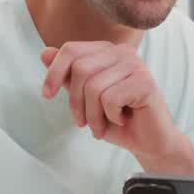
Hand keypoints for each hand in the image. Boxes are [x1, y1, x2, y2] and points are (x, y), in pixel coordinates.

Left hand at [41, 43, 193, 172]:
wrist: (148, 143)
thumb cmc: (117, 120)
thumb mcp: (85, 99)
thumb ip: (69, 77)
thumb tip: (45, 53)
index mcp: (107, 51)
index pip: (71, 50)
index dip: (54, 72)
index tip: (47, 95)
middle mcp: (123, 52)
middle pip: (80, 69)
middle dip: (76, 102)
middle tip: (84, 123)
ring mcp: (136, 65)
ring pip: (94, 87)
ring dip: (93, 115)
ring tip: (102, 126)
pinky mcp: (146, 82)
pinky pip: (110, 98)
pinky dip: (110, 116)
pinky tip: (123, 119)